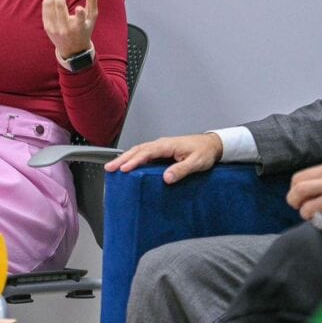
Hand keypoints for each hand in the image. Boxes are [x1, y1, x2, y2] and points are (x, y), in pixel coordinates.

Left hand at [42, 0, 99, 58]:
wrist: (72, 50)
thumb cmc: (85, 30)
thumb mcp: (92, 17)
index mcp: (79, 28)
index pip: (80, 20)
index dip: (80, 15)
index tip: (80, 8)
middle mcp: (65, 29)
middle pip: (59, 6)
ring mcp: (54, 29)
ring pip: (49, 6)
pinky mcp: (47, 28)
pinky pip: (45, 9)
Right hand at [104, 133, 223, 183]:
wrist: (212, 145)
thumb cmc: (205, 152)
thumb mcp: (196, 163)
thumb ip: (181, 169)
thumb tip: (166, 178)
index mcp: (167, 145)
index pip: (146, 152)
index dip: (134, 161)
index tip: (124, 168)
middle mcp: (161, 144)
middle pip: (137, 150)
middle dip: (122, 158)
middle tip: (109, 168)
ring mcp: (160, 147)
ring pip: (138, 151)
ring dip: (125, 158)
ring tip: (113, 167)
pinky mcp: (161, 152)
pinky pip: (143, 154)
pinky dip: (133, 158)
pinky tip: (128, 165)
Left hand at [286, 163, 321, 222]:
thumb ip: (321, 176)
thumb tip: (302, 186)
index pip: (298, 179)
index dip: (293, 189)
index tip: (297, 195)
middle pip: (299, 191)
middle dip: (294, 202)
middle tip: (299, 206)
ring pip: (309, 208)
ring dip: (307, 214)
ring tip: (314, 214)